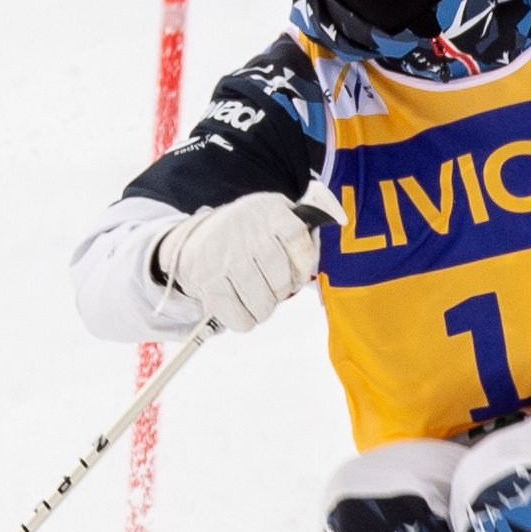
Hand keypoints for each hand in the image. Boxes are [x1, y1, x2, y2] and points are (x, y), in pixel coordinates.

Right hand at [158, 191, 322, 332]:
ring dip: (263, 308)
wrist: (191, 240)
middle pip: (281, 280)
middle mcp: (246, 233)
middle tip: (270, 285)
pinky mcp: (208, 282)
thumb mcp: (273, 212)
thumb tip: (339, 219)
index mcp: (267, 212)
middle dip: (280, 291)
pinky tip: (240, 306)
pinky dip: (244, 319)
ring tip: (255, 297)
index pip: (298, 240)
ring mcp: (225, 259)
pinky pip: (239, 317)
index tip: (297, 272)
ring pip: (262, 303)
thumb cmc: (243, 232)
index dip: (302, 264)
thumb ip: (302, 221)